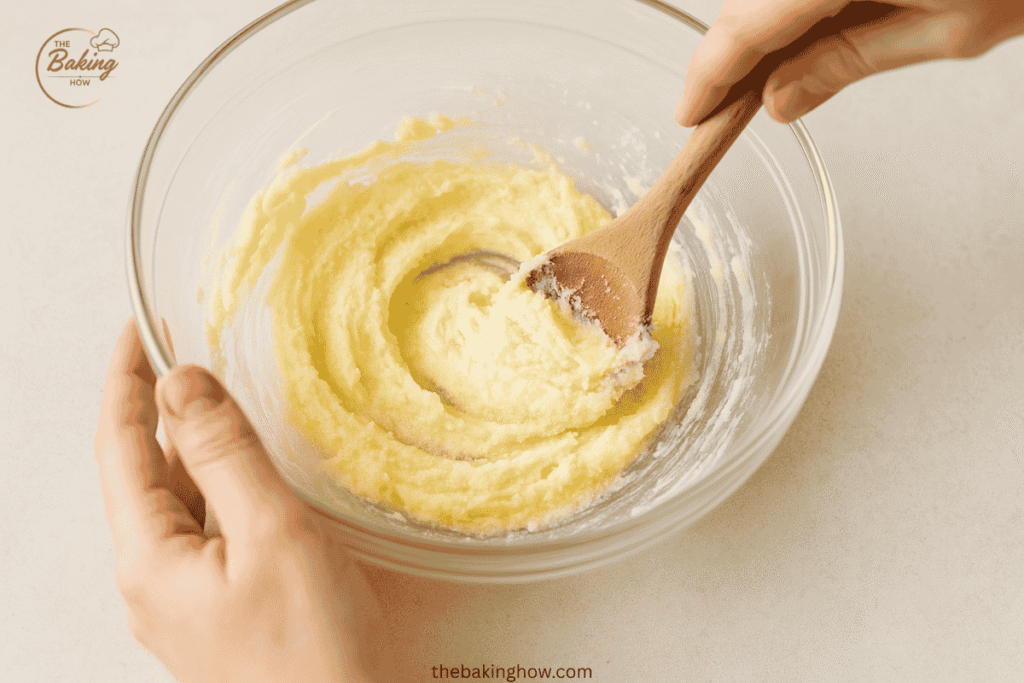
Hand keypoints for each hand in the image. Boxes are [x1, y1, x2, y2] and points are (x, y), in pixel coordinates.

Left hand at [94, 319, 387, 682]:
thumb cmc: (313, 653)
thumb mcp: (272, 534)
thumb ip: (224, 454)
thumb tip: (182, 386)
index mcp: (150, 560)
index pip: (119, 447)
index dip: (126, 382)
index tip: (139, 331)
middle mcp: (156, 581)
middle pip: (144, 474)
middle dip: (158, 409)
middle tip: (182, 350)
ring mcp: (187, 599)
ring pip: (180, 502)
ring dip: (192, 446)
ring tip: (216, 400)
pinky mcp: (221, 608)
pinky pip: (208, 529)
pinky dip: (220, 485)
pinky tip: (247, 472)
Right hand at [675, 0, 1023, 124]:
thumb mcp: (951, 27)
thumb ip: (850, 61)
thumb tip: (780, 99)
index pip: (745, 24)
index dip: (708, 74)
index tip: (691, 112)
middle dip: (732, 50)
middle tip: (730, 103)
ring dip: (763, 21)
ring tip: (775, 70)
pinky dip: (792, 1)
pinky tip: (810, 23)